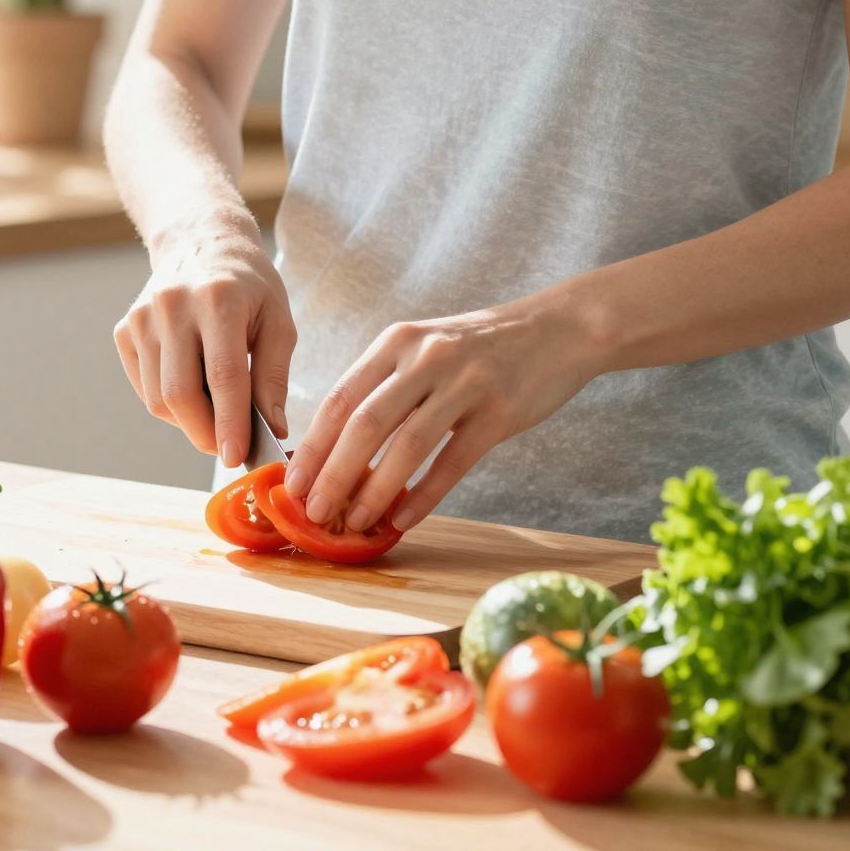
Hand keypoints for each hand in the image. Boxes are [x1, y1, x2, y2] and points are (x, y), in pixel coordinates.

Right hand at [113, 216, 296, 465]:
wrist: (201, 241)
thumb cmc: (249, 285)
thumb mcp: (278, 321)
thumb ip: (274, 377)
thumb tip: (272, 431)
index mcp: (219, 299)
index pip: (223, 376)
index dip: (230, 423)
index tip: (237, 457)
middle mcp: (173, 305)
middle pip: (180, 394)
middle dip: (205, 433)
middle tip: (228, 446)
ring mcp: (142, 317)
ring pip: (158, 398)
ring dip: (189, 420)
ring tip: (216, 410)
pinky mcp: (125, 329)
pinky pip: (145, 386)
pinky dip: (169, 402)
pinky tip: (192, 386)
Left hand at [284, 294, 602, 534]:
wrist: (557, 328)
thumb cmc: (481, 348)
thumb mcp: (425, 347)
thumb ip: (385, 385)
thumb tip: (337, 448)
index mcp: (397, 342)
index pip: (340, 398)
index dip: (312, 446)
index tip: (292, 485)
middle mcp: (425, 358)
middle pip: (364, 424)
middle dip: (332, 474)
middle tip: (314, 513)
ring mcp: (464, 383)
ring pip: (405, 445)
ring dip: (373, 491)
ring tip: (353, 522)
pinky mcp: (498, 412)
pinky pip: (452, 461)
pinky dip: (424, 495)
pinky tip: (404, 519)